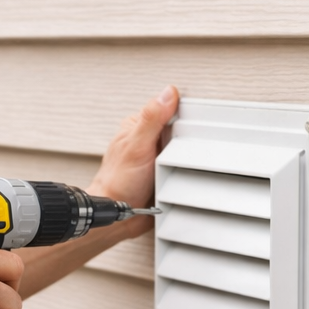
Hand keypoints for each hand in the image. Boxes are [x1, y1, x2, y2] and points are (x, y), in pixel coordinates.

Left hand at [88, 85, 179, 236]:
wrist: (119, 216)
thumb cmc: (119, 182)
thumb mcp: (137, 145)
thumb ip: (151, 118)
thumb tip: (167, 93)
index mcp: (139, 126)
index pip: (169, 109)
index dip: (183, 116)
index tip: (189, 129)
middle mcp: (149, 140)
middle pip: (180, 131)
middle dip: (188, 142)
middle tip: (182, 156)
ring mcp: (158, 158)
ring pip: (185, 151)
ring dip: (189, 160)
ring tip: (181, 170)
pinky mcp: (166, 174)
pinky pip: (185, 169)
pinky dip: (188, 173)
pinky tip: (184, 179)